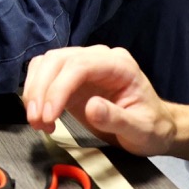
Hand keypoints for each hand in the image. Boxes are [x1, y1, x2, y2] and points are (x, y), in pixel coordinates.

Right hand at [21, 46, 175, 157]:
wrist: (153, 128)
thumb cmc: (151, 128)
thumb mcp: (141, 130)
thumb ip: (117, 118)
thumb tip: (91, 107)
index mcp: (119, 65)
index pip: (79, 65)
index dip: (58, 88)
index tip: (48, 116)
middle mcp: (98, 58)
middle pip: (57, 60)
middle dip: (41, 90)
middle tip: (37, 122)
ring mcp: (83, 64)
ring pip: (46, 64)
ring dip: (34, 91)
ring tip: (37, 121)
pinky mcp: (71, 77)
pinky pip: (44, 74)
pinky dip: (35, 93)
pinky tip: (41, 116)